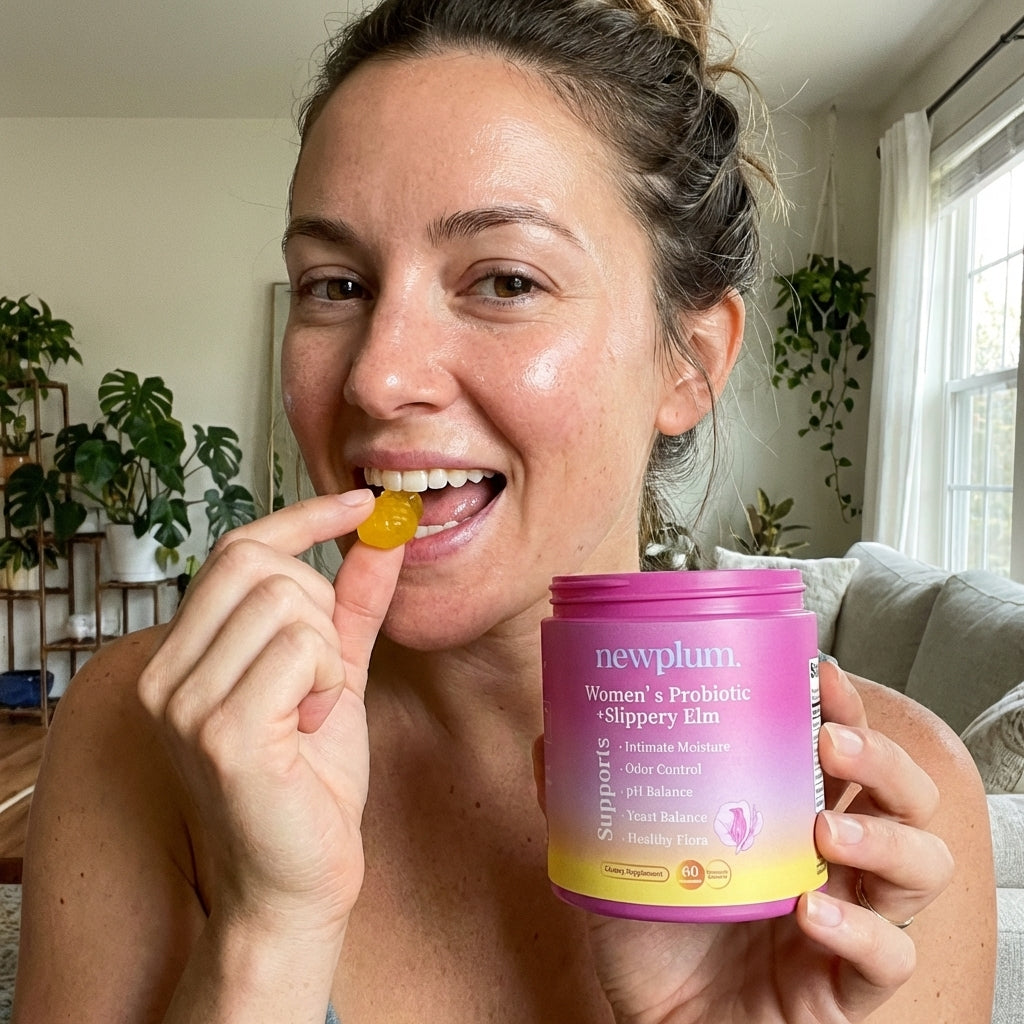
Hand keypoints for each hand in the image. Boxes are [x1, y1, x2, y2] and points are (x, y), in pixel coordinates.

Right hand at [137, 491, 402, 947]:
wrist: (299, 882)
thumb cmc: (311, 785)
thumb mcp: (335, 676)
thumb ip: (351, 606)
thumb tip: (380, 536)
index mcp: (182, 654)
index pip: (236, 548)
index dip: (303, 515)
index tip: (361, 503)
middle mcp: (164, 673)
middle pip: (260, 564)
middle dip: (319, 604)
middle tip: (326, 670)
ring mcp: (185, 703)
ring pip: (285, 602)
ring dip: (328, 652)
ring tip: (315, 707)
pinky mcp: (222, 732)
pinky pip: (302, 648)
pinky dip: (330, 678)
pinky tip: (315, 724)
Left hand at [576, 660, 953, 1022]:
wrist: (657, 1023)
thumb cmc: (651, 934)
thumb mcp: (615, 857)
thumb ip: (586, 801)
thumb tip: (548, 738)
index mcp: (786, 816)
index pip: (843, 752)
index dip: (847, 709)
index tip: (823, 674)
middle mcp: (829, 860)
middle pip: (904, 796)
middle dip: (880, 759)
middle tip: (829, 743)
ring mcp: (847, 921)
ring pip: (922, 866)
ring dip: (885, 838)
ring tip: (823, 830)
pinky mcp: (843, 987)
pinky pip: (890, 956)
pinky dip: (863, 931)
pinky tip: (813, 913)